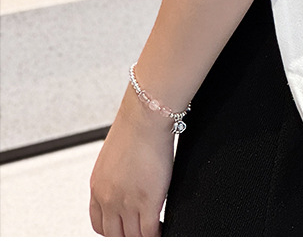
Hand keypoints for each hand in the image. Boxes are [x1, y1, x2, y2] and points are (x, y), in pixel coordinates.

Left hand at [89, 85, 175, 235]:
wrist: (146, 115)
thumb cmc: (136, 124)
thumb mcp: (116, 155)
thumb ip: (118, 174)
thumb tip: (130, 180)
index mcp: (98, 186)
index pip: (99, 224)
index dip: (114, 229)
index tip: (125, 228)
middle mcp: (107, 197)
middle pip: (114, 235)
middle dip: (128, 235)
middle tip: (141, 230)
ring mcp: (126, 203)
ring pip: (132, 237)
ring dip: (143, 236)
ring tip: (154, 230)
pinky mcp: (147, 202)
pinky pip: (150, 233)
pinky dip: (157, 234)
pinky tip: (164, 227)